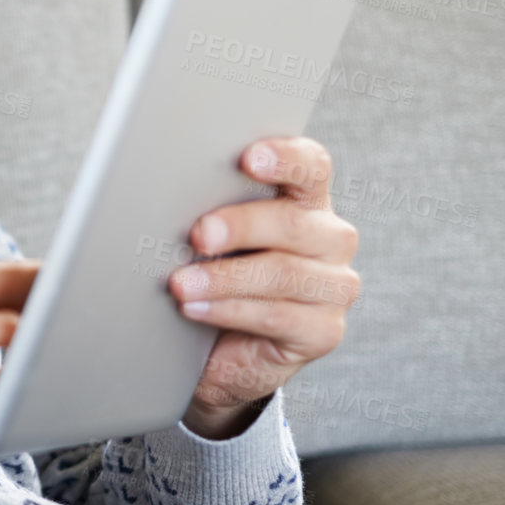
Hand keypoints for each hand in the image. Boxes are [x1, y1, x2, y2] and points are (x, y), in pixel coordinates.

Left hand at [169, 137, 360, 439]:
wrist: (225, 346)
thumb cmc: (220, 274)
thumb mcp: (217, 238)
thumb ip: (214, 210)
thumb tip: (170, 197)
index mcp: (307, 202)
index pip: (312, 166)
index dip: (285, 158)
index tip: (248, 158)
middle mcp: (331, 238)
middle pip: (291, 222)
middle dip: (239, 226)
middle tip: (198, 235)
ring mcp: (335, 285)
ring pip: (281, 273)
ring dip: (223, 278)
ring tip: (181, 284)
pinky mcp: (325, 329)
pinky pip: (276, 316)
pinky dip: (229, 310)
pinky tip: (196, 308)